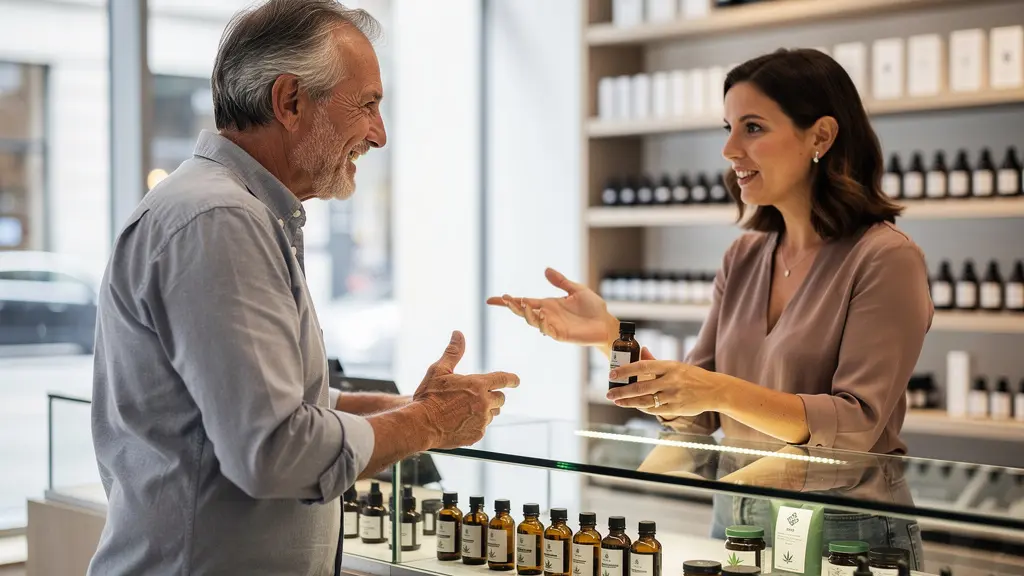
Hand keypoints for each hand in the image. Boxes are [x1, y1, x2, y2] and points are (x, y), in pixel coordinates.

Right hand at [411, 330, 519, 448]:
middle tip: (476, 397)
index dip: (511, 379)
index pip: (503, 379)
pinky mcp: (477, 434)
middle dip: (492, 396)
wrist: (421, 425)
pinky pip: (483, 427)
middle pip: (500, 398)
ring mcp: (482, 420)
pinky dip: (476, 424)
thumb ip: (453, 352)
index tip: (516, 380)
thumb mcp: (439, 370)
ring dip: (485, 410)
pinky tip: (460, 422)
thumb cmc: (429, 396)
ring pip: (492, 413)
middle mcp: (484, 402)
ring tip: (464, 410)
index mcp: (478, 385)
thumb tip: (458, 334)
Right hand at [485, 267, 615, 346]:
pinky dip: (542, 323)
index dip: (508, 302)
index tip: (491, 299)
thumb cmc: (593, 307)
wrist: (605, 323)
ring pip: (532, 321)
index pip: (524, 302)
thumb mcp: (576, 290)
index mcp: (548, 304)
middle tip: (505, 299)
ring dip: (526, 313)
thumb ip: (561, 281)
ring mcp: (552, 326)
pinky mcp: (560, 334)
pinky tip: (541, 314)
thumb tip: (546, 269)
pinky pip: (547, 330)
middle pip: (523, 312)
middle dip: (512, 306)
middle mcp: (547, 315)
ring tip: (522, 304)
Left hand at [605, 350, 722, 418]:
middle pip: (641, 386)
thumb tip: (641, 350)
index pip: (643, 366)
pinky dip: (642, 408)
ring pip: (645, 400)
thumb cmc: (692, 376)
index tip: (612, 374)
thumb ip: (656, 361)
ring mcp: (673, 396)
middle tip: (609, 393)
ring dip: (628, 401)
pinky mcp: (676, 408)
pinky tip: (634, 405)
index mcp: (669, 366)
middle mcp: (670, 381)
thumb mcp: (676, 365)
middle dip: (622, 391)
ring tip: (617, 401)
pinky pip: (654, 410)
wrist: (714, 390)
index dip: (625, 370)